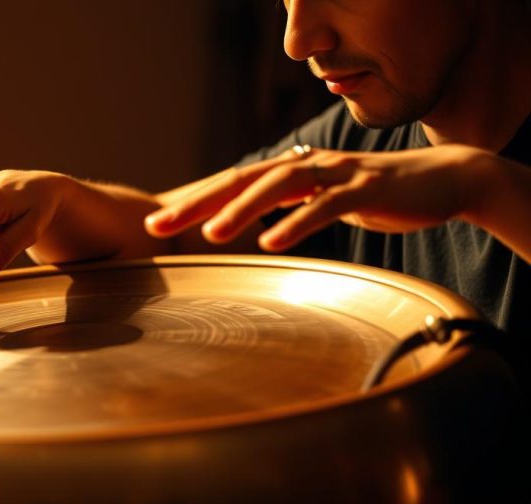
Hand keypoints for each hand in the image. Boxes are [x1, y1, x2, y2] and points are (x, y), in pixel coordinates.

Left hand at [144, 144, 483, 251]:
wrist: (444, 181)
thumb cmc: (374, 196)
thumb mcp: (321, 203)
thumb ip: (287, 210)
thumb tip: (248, 229)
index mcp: (290, 171)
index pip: (230, 183)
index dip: (192, 201)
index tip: (154, 225)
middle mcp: (306, 166)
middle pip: (242, 179)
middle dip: (198, 202)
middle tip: (159, 226)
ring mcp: (337, 174)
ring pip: (280, 185)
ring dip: (243, 209)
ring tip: (211, 234)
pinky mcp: (368, 189)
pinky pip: (327, 205)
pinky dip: (299, 222)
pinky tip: (273, 242)